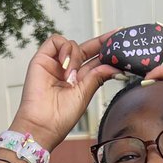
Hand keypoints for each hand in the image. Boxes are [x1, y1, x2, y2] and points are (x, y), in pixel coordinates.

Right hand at [10, 32, 120, 151]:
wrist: (42, 124)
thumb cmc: (61, 117)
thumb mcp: (85, 94)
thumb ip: (97, 76)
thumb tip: (113, 66)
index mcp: (80, 80)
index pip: (95, 61)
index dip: (106, 52)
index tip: (120, 42)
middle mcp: (68, 70)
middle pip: (86, 49)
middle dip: (100, 43)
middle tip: (114, 38)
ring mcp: (55, 64)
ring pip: (72, 45)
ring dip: (75, 57)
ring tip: (70, 77)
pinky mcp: (42, 59)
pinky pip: (55, 41)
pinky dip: (64, 49)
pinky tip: (64, 64)